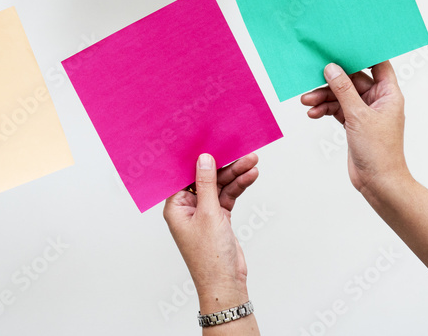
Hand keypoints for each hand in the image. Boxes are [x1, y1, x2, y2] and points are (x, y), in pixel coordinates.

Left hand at [163, 153, 257, 308]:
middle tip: (241, 153)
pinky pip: (228, 196)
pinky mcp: (219, 218)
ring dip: (235, 175)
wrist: (226, 283)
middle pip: (206, 179)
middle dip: (224, 166)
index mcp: (175, 206)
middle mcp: (188, 208)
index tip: (210, 143)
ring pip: (220, 187)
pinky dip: (239, 187)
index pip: (185, 176)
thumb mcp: (208, 214)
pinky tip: (250, 177)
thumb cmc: (210, 256)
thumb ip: (207, 184)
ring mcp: (204, 213)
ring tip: (252, 162)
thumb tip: (204, 159)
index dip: (197, 159)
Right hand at [300, 62, 409, 195]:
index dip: (363, 54)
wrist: (378, 183)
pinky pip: (336, 109)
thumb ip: (343, 90)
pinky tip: (313, 113)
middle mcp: (378, 100)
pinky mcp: (354, 123)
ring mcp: (365, 112)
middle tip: (312, 77)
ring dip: (323, 97)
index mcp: (388, 94)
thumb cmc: (379, 151)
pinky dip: (325, 110)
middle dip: (331, 81)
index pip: (378, 64)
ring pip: (341, 95)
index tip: (343, 45)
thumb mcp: (358, 116)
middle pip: (352, 80)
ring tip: (307, 101)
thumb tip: (331, 67)